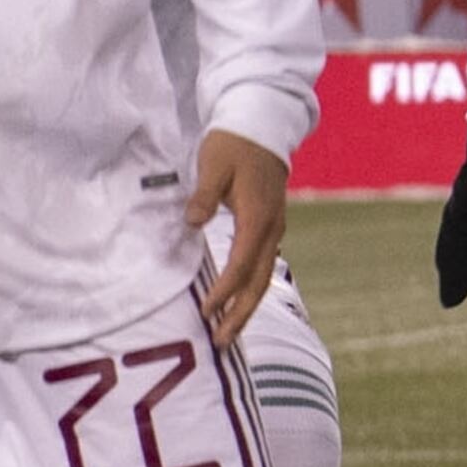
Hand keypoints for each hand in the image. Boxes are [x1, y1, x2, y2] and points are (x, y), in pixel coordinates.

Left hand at [185, 127, 288, 343]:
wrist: (262, 124)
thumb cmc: (234, 144)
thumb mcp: (214, 165)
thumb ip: (204, 196)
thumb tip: (192, 223)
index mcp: (258, 216)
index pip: (241, 264)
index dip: (224, 291)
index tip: (205, 312)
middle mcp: (271, 228)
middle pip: (258, 281)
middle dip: (240, 313)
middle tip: (222, 341)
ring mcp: (274, 228)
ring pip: (263, 276)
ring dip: (246, 306)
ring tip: (229, 331)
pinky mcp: (270, 225)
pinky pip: (262, 264)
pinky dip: (250, 288)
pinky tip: (237, 300)